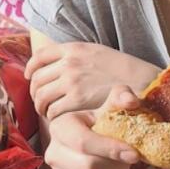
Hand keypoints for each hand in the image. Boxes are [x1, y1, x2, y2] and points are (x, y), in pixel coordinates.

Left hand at [26, 42, 150, 119]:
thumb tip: (57, 65)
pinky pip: (54, 110)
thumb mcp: (97, 52)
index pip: (40, 56)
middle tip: (40, 102)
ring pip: (42, 96)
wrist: (139, 81)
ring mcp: (72, 81)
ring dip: (41, 107)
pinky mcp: (77, 100)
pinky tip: (59, 119)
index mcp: (73, 49)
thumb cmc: (121, 70)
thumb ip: (76, 56)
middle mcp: (69, 63)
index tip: (30, 77)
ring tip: (48, 112)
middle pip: (37, 79)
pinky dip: (53, 117)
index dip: (31, 68)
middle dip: (35, 93)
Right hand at [45, 85, 141, 168]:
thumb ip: (121, 98)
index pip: (82, 141)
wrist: (100, 160)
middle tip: (126, 158)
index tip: (134, 153)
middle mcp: (54, 154)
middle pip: (90, 167)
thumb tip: (130, 101)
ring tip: (119, 167)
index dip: (110, 149)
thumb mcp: (113, 110)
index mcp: (61, 127)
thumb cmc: (106, 129)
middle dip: (116, 164)